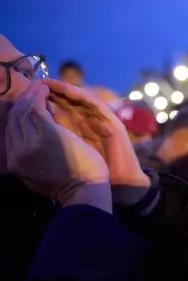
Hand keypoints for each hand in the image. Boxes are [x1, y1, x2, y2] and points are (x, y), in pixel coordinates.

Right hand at [5, 82, 110, 210]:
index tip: (25, 104)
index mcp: (15, 163)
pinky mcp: (48, 133)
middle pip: (14, 120)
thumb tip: (30, 143)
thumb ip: (30, 160)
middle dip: (21, 102)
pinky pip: (37, 107)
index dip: (17, 116)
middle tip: (31, 91)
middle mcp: (17, 152)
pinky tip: (45, 88)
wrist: (85, 193)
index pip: (10, 133)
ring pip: (24, 111)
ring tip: (39, 87)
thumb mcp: (39, 176)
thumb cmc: (70, 188)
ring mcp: (31, 142)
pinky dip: (40, 95)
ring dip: (31, 96)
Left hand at [42, 79, 151, 205]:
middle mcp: (92, 123)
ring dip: (65, 89)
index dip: (44, 101)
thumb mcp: (69, 152)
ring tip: (49, 82)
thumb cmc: (93, 174)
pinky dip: (81, 96)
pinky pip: (96, 105)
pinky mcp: (114, 123)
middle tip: (35, 82)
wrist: (120, 185)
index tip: (27, 94)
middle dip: (52, 92)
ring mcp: (104, 121)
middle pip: (70, 102)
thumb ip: (58, 137)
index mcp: (81, 130)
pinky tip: (67, 90)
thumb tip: (36, 125)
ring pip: (82, 99)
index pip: (61, 110)